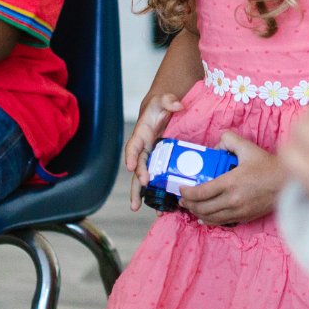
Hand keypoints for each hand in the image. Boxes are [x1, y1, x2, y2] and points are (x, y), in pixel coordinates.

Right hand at [124, 93, 185, 210]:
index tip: (131, 168)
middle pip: (136, 169)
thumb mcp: (164, 100)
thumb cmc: (160, 107)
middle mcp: (143, 150)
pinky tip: (161, 206)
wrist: (162, 113)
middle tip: (137, 198)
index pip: (133, 147)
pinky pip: (157, 179)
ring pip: (143, 178)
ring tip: (138, 208)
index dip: (131, 158)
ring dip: (140, 194)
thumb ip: (169, 101)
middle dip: (135, 184)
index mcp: (141, 136)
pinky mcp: (159, 164)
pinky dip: (158, 192)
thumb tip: (178, 105)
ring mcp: (150, 158)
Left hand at [180, 131, 282, 225]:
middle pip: (202, 208)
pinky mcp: (245, 217)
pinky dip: (210, 220)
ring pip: (211, 218)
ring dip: (197, 213)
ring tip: (191, 207)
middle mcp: (233, 200)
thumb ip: (229, 140)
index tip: (180, 189)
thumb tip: (216, 145)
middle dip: (188, 204)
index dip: (186, 193)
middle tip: (182, 199)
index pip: (201, 192)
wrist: (288, 183)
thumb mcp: (247, 147)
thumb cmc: (268, 166)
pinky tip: (205, 217)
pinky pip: (223, 222)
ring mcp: (239, 211)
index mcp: (230, 182)